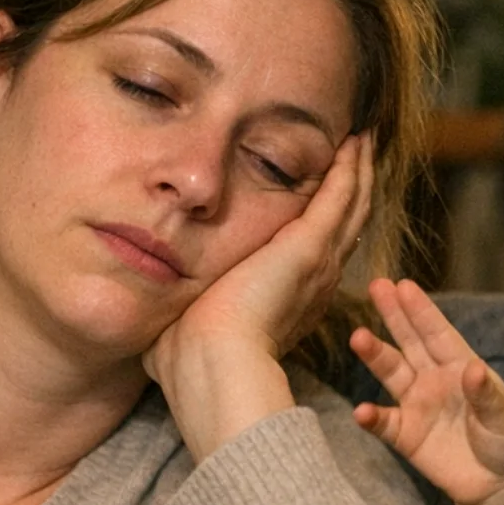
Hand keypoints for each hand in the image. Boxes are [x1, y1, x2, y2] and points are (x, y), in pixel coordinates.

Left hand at [144, 133, 373, 459]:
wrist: (211, 364)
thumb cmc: (189, 359)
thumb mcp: (182, 326)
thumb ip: (173, 315)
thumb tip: (141, 321)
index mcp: (288, 301)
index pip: (314, 252)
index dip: (321, 223)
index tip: (319, 196)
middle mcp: (314, 281)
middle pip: (344, 224)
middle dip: (351, 187)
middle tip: (358, 151)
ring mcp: (319, 262)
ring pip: (351, 206)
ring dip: (358, 171)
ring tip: (363, 140)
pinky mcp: (311, 244)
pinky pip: (342, 194)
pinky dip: (351, 167)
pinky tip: (354, 140)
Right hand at [351, 278, 503, 504]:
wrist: (501, 485)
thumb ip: (487, 394)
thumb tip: (474, 368)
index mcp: (461, 367)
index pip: (438, 333)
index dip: (421, 310)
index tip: (403, 285)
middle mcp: (434, 380)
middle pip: (409, 342)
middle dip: (393, 315)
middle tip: (376, 286)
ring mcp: (417, 406)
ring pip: (391, 374)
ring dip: (375, 356)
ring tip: (358, 337)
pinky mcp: (406, 436)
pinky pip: (384, 423)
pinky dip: (372, 418)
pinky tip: (361, 412)